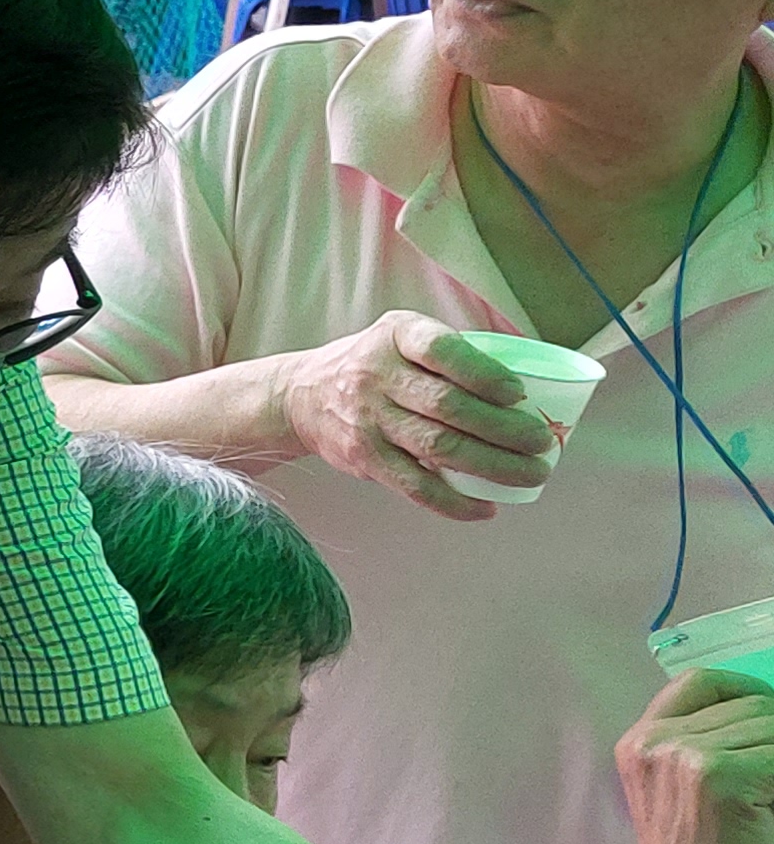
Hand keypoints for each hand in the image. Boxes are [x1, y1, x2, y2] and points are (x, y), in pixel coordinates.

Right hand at [271, 312, 553, 516]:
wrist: (301, 396)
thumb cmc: (373, 364)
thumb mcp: (402, 336)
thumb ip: (453, 352)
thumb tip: (534, 382)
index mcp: (396, 335)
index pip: (443, 352)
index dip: (485, 375)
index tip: (519, 394)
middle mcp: (377, 375)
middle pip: (448, 407)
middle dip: (504, 429)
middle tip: (541, 444)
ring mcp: (367, 418)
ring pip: (438, 448)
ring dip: (492, 465)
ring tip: (530, 475)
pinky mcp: (363, 457)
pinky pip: (413, 486)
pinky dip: (453, 501)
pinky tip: (484, 508)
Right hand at [619, 672, 773, 843]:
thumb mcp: (683, 791)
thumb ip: (709, 744)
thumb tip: (766, 709)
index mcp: (640, 743)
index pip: (700, 683)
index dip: (745, 690)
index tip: (770, 712)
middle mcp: (655, 743)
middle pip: (749, 704)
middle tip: (771, 785)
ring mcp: (685, 757)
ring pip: (772, 725)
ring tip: (770, 800)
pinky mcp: (720, 776)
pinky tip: (772, 810)